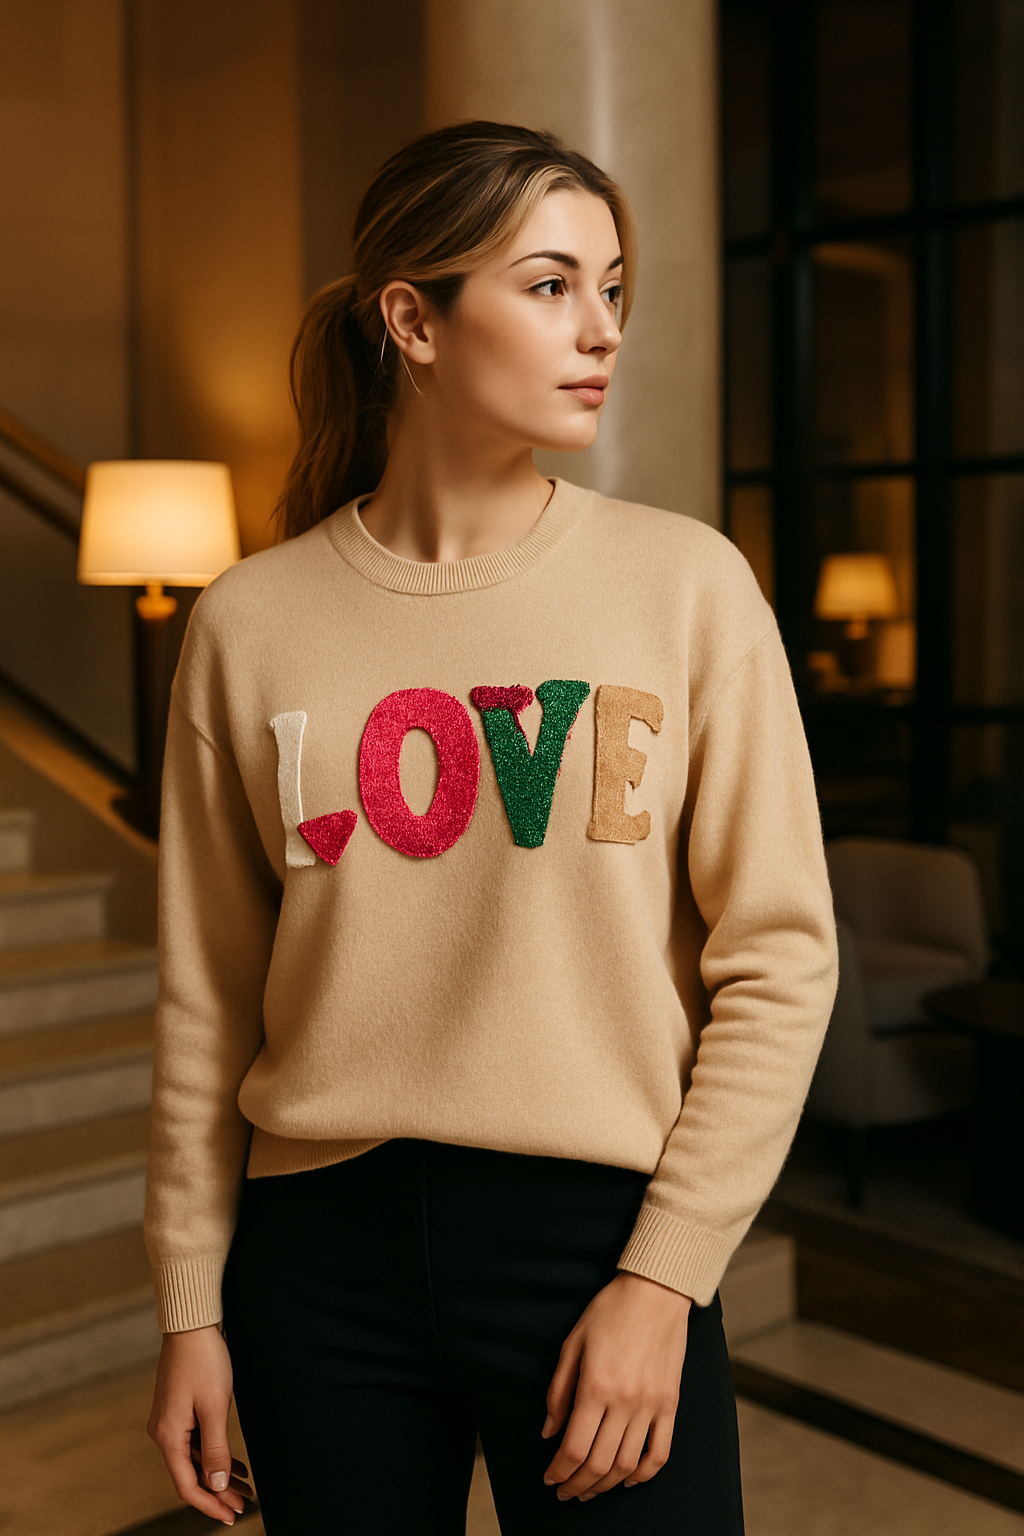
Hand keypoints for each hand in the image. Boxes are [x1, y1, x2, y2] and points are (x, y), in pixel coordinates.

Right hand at [147, 1323, 254, 1525]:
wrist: (191, 1324)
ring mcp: (169, 1422)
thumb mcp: (214, 1407)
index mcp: (168, 1436)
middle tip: (244, 1504)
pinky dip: (214, 1455)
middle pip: (191, 1475)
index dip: (210, 1504)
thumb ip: (215, 1449)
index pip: (187, 1486)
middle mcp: (163, 1433)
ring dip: (219, 1474)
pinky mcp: (178, 1411)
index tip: (232, 1516)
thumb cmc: (203, 1361)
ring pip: (195, 1460)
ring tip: (246, 1486)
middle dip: (218, 1492)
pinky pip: (195, 1442)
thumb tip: (215, 1486)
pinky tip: (235, 1463)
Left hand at [541, 1270, 691, 1501]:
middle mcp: (625, 1401)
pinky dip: (644, 1473)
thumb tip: (549, 1432)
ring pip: (627, 1464)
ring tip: (591, 1489)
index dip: (559, 1471)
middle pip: (599, 1463)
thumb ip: (558, 1391)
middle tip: (566, 1491)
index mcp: (595, 1386)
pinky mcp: (670, 1404)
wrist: (656, 1292)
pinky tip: (628, 1479)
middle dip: (578, 1484)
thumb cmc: (609, 1312)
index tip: (550, 1478)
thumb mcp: (572, 1343)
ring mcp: (651, 1405)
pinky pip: (660, 1451)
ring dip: (606, 1485)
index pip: (574, 1448)